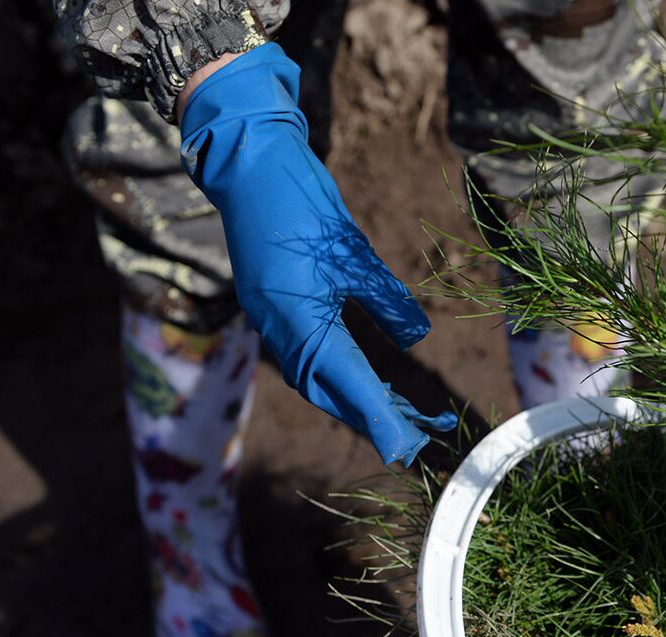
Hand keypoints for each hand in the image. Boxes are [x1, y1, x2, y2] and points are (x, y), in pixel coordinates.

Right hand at [180, 44, 454, 465]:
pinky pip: (301, 357)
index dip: (378, 416)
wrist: (249, 160)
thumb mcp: (354, 250)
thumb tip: (415, 337)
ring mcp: (267, 318)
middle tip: (417, 437)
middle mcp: (277, 327)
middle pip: (327, 391)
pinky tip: (358, 381)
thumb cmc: (302, 199)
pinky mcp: (267, 307)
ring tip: (397, 415)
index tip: (409, 445)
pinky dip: (332, 376)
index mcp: (298, 316)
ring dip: (352, 401)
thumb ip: (384, 298)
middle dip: (371, 417)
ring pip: (311, 379)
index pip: (346, 381)